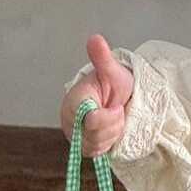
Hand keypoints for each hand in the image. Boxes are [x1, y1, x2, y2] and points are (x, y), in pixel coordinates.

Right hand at [60, 34, 134, 156]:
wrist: (119, 98)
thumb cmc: (115, 85)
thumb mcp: (112, 70)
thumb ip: (102, 58)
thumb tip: (95, 39)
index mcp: (75, 100)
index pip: (90, 119)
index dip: (108, 117)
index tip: (118, 107)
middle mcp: (70, 119)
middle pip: (94, 136)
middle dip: (113, 126)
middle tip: (118, 111)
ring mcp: (76, 134)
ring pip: (98, 145)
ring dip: (114, 134)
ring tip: (115, 119)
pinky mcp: (84, 146)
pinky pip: (99, 152)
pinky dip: (110, 142)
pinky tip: (112, 130)